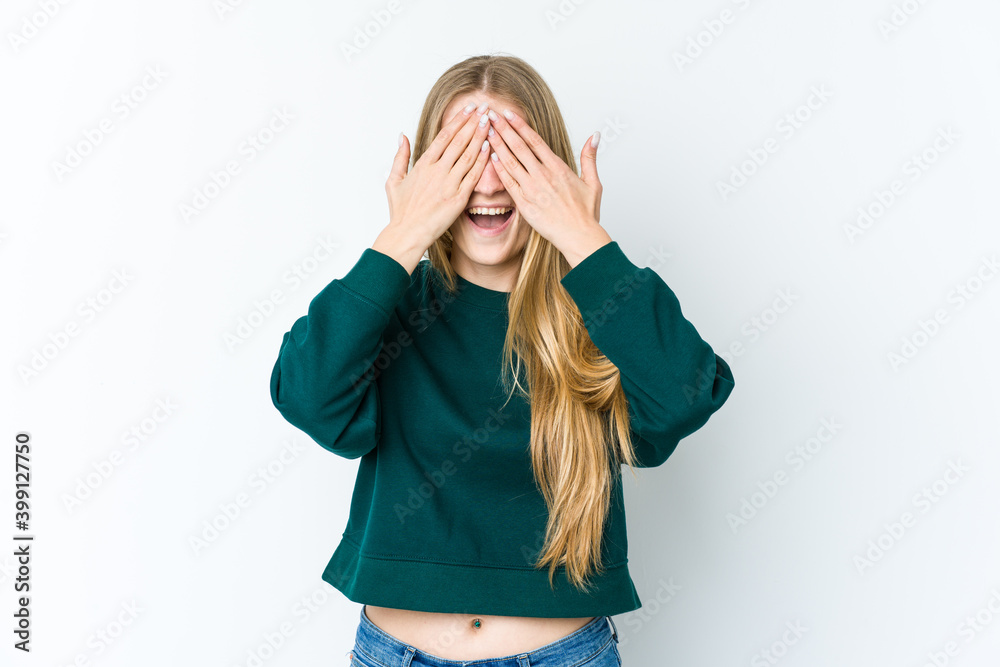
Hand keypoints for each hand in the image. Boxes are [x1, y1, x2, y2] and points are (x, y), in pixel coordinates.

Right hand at [385, 103, 492, 247]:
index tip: (469, 109)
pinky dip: (481, 161)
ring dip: (480, 136)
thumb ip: (400, 156)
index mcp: (423, 164)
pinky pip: (472, 176)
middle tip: (486, 108)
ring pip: (468, 155)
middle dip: (473, 122)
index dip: (459, 120)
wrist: (407, 233)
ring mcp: (448, 184)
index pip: (444, 136)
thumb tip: (402, 136)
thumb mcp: (393, 180)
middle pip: (459, 140)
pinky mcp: (458, 199)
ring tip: (490, 122)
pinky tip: (489, 147)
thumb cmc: (400, 211)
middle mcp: (437, 171)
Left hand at [485, 108, 603, 251]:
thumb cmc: (586, 213)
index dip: (520, 125)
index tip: (509, 114)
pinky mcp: (525, 205)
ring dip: (497, 145)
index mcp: (558, 168)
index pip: (535, 141)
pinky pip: (509, 183)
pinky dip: (499, 169)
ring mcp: (533, 190)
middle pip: (519, 147)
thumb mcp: (593, 182)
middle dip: (503, 129)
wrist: (579, 236)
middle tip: (490, 114)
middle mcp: (543, 176)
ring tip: (486, 130)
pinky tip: (490, 157)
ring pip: (511, 162)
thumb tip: (595, 136)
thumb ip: (590, 157)